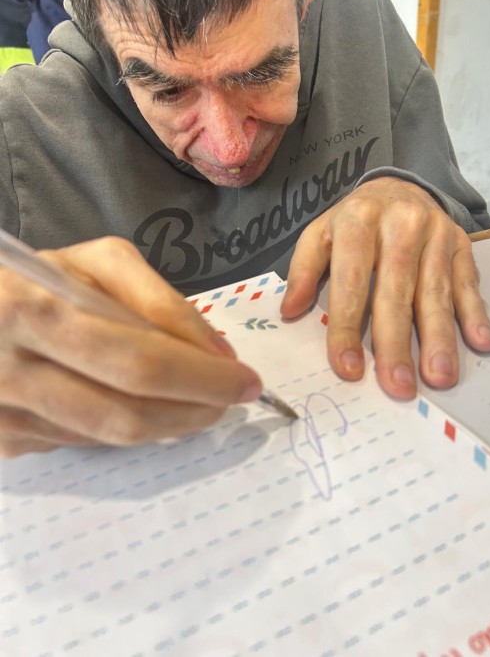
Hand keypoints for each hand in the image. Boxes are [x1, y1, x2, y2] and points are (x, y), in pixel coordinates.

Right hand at [0, 237, 261, 457]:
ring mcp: (3, 418)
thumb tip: (216, 354)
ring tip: (194, 399)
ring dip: (169, 422)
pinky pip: (84, 444)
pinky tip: (133, 402)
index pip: (139, 362)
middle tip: (230, 400)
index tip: (247, 381)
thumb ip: (159, 301)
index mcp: (34, 313)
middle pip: (128, 414)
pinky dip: (123, 425)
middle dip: (196, 410)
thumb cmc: (33, 276)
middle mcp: (10, 374)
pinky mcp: (2, 444)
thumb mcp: (96, 263)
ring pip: (110, 437)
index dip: (202, 378)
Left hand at [281, 177, 489, 398]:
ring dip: (438, 337)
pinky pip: (468, 282)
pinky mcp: (460, 243)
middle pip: (396, 291)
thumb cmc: (354, 221)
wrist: (398, 186)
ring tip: (438, 376)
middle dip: (396, 342)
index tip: (348, 367)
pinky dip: (474, 314)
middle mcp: (400, 224)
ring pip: (435, 291)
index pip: (351, 281)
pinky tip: (478, 343)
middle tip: (397, 385)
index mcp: (358, 220)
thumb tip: (290, 311)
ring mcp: (435, 233)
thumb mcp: (319, 234)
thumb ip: (303, 270)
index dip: (347, 326)